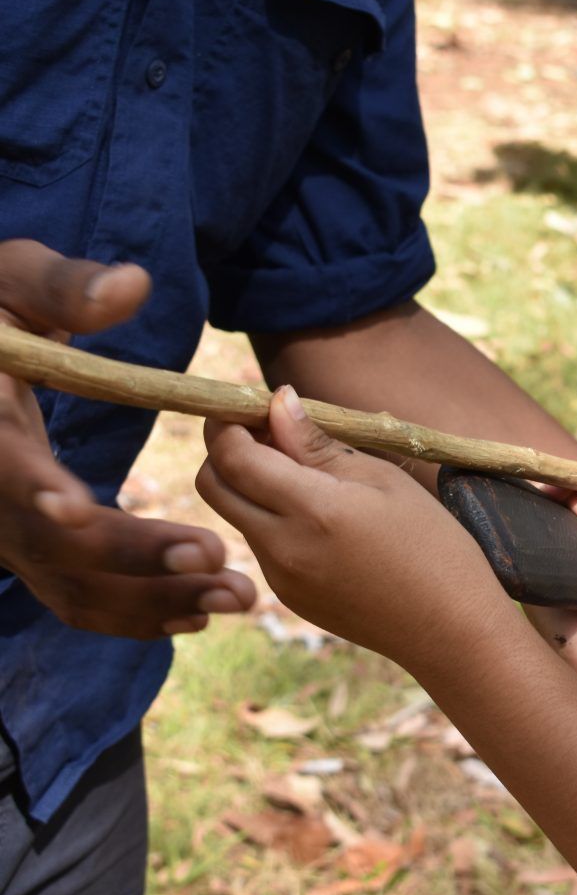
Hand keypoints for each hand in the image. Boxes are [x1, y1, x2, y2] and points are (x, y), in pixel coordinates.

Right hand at [0, 239, 254, 636]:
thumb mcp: (11, 280)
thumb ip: (62, 286)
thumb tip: (131, 284)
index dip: (32, 488)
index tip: (77, 504)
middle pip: (49, 544)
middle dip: (131, 557)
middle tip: (217, 557)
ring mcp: (12, 528)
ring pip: (71, 586)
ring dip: (153, 601)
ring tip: (235, 596)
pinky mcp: (40, 549)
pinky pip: (80, 597)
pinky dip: (135, 613)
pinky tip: (199, 612)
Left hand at [197, 387, 514, 669]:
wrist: (450, 628)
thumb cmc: (434, 544)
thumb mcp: (384, 480)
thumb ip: (319, 445)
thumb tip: (277, 402)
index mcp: (312, 509)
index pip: (232, 455)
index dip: (229, 423)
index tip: (251, 407)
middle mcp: (282, 546)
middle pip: (211, 485)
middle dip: (224, 451)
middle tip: (268, 435)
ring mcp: (280, 578)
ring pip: (236, 515)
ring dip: (251, 486)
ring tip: (311, 478)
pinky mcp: (288, 597)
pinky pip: (262, 546)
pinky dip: (274, 520)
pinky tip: (325, 522)